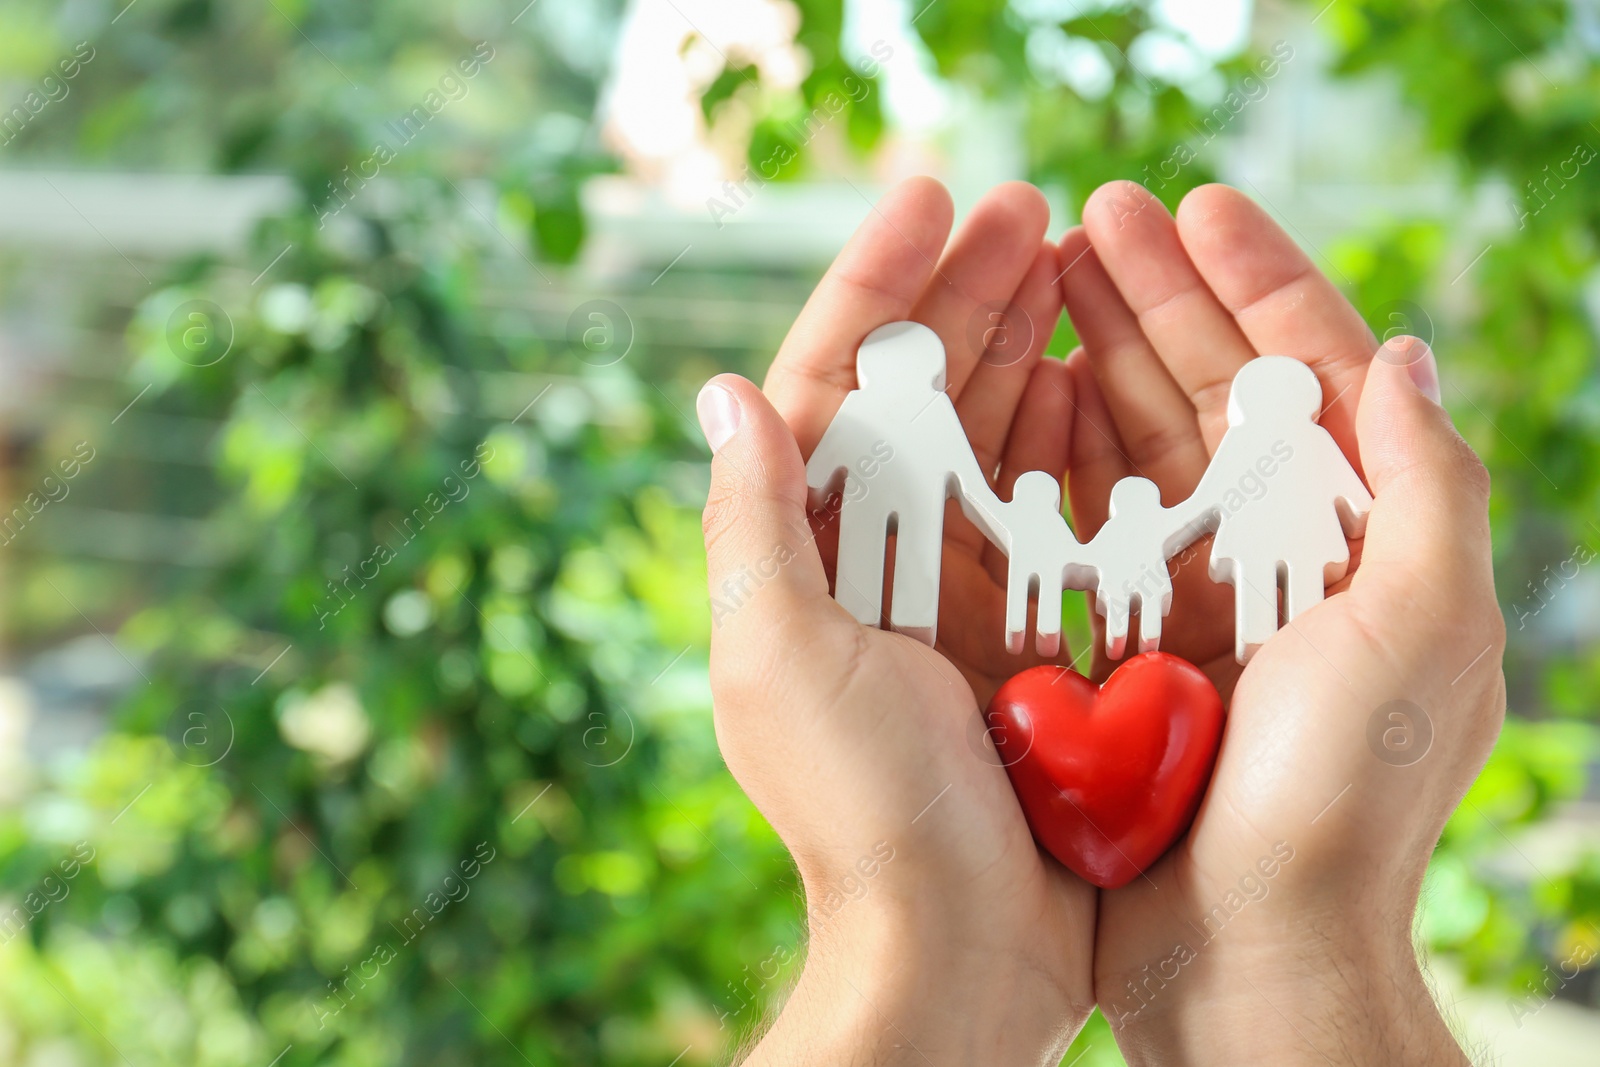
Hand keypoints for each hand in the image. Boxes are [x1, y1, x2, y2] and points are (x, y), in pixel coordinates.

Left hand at [698, 178, 1095, 1063]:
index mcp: (805, 549)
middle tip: (1031, 210)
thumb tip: (724, 389)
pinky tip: (1109, 378)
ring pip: (988, 436)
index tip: (933, 199)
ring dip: (1026, 345)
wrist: (956, 952)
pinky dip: (1075, 440)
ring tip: (1074, 265)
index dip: (874, 281)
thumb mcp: (785, 662)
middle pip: (918, 391)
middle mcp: (871, 557)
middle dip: (966, 293)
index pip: (829, 381)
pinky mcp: (1021, 631)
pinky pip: (1048, 510)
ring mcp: (949, 589)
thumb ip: (755, 526)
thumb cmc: (863, 814)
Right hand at [1059, 181, 1503, 1063]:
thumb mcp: (1424, 630)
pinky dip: (1059, 455)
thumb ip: (1428, 487)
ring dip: (1099, 355)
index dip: (1258, 277)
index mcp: (1366, 533)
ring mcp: (1206, 593)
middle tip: (1088, 216)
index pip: (1315, 368)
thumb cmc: (1345, 803)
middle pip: (1219, 389)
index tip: (1192, 207)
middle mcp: (1289, 552)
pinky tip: (1017, 400)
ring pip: (1147, 443)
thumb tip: (1401, 353)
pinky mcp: (1132, 640)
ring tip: (1041, 280)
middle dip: (1157, 296)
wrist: (1252, 954)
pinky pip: (1093, 523)